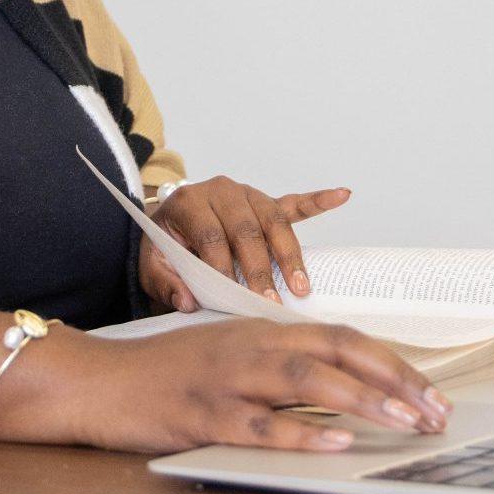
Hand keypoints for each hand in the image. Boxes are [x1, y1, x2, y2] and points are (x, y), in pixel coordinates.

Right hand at [0, 318, 450, 452]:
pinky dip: (303, 431)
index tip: (429, 391)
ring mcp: (229, 380)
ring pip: (309, 381)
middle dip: (396, 382)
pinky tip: (336, 441)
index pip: (344, 338)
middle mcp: (253, 347)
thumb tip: (339, 382)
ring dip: (364, 401)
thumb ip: (279, 361)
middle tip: (436, 412)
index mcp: (262, 330)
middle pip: (340, 353)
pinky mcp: (204, 414)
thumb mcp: (229, 352)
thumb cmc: (166, 372)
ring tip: (405, 422)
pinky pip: (262, 423)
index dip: (392, 363)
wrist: (97, 380)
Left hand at [144, 176, 350, 307]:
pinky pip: (294, 203)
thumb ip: (164, 283)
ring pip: (274, 222)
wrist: (168, 224)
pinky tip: (342, 195)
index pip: (211, 237)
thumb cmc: (164, 247)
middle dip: (260, 269)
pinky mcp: (266, 203)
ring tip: (301, 286)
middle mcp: (221, 191)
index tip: (233, 298)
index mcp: (189, 202)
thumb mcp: (151, 266)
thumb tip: (188, 302)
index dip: (223, 268)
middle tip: (270, 302)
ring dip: (289, 255)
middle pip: (246, 230)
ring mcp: (247, 195)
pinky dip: (318, 200)